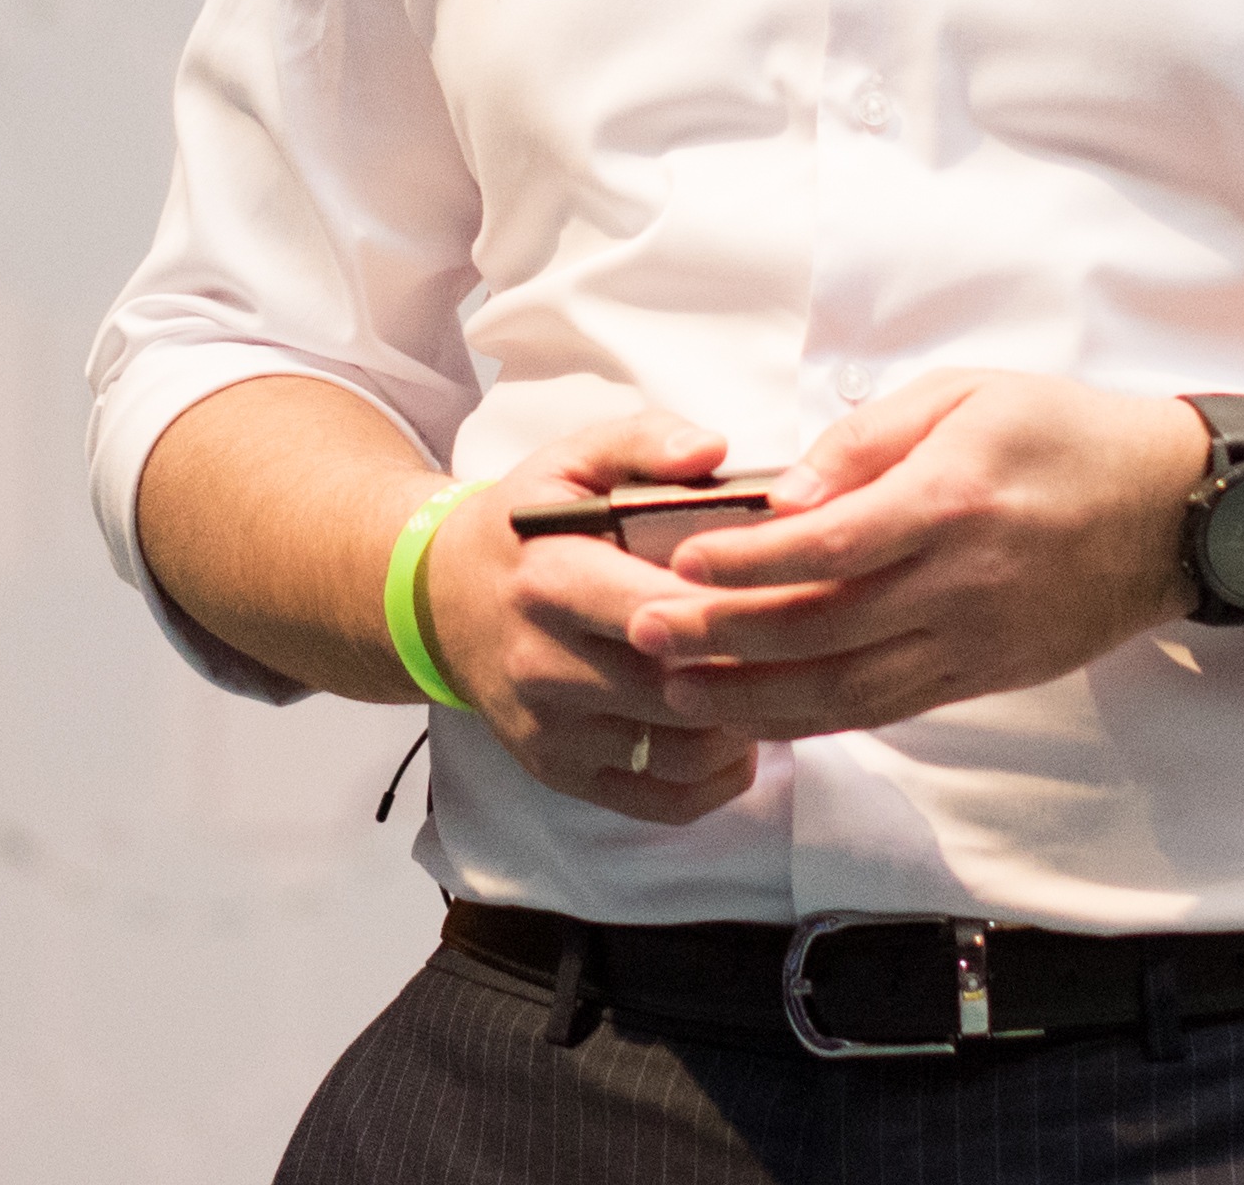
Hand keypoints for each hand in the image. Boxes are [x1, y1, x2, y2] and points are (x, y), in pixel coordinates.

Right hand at [422, 410, 772, 825]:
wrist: (443, 600)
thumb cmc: (527, 528)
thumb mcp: (573, 460)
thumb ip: (645, 441)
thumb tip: (713, 449)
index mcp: (550, 577)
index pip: (661, 607)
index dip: (734, 605)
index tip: (789, 587)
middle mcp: (542, 663)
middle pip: (678, 687)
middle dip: (750, 666)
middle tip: (800, 639)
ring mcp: (551, 730)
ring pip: (681, 751)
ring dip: (743, 723)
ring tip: (769, 682)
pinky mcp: (561, 774)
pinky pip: (663, 802)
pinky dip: (717, 778)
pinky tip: (733, 733)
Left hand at [622, 371, 1202, 736]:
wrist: (1175, 511)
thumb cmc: (1064, 433)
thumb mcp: (966, 395)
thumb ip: (868, 440)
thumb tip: (786, 494)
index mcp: (953, 501)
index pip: (829, 546)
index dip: (747, 563)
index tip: (681, 565)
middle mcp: (962, 584)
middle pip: (823, 627)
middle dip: (723, 638)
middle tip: (642, 636)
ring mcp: (976, 642)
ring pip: (849, 688)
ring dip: (756, 696)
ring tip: (678, 691)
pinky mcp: (985, 675)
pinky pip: (888, 707)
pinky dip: (818, 716)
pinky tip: (761, 713)